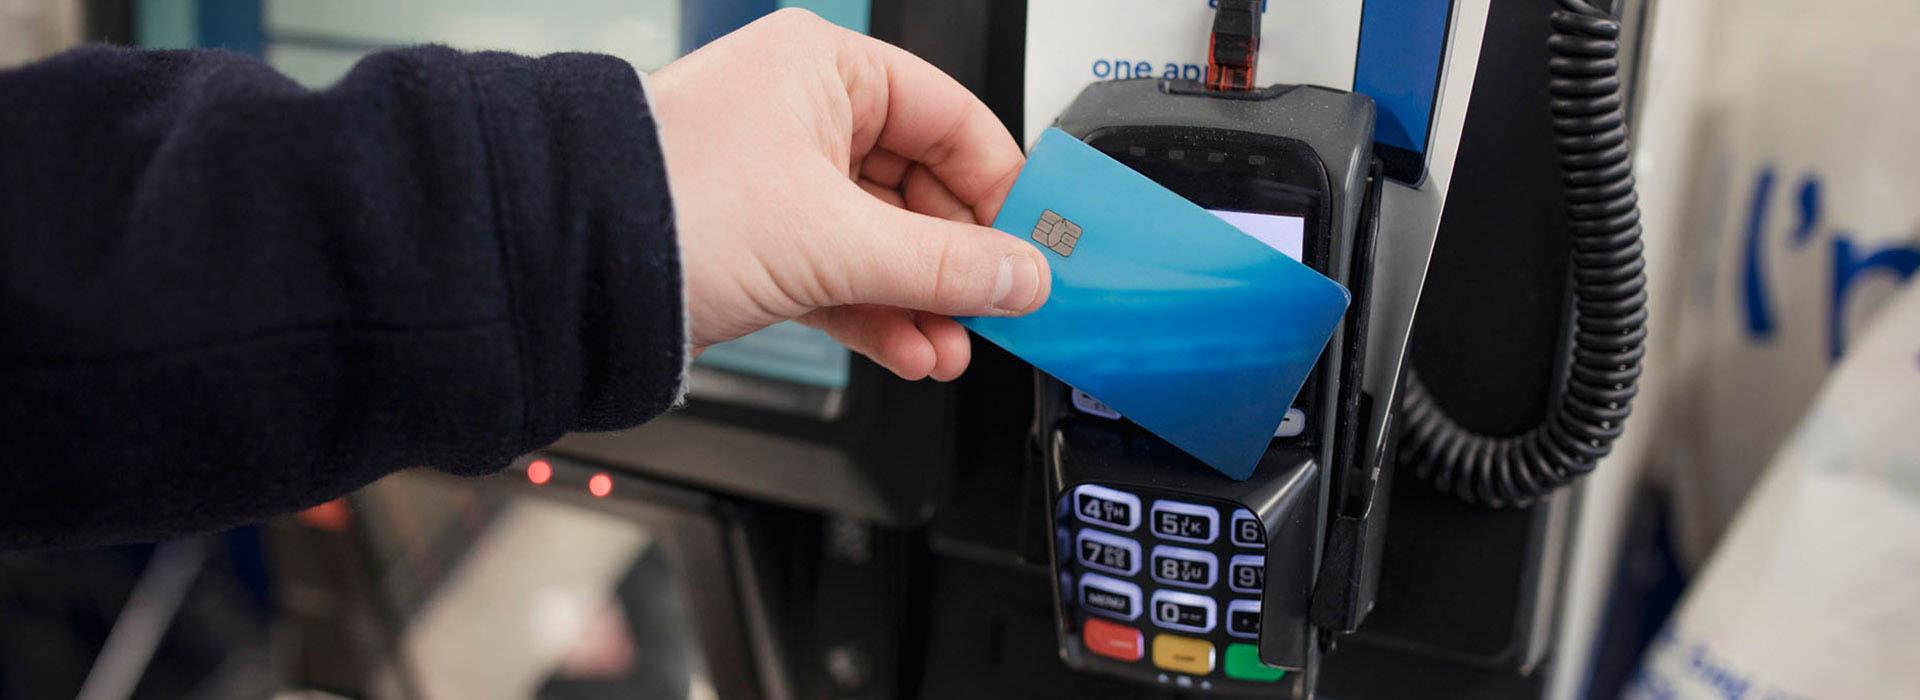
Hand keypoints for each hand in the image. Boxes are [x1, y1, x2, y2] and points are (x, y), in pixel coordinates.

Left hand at [647, 9, 1049, 381]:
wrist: (565, 270)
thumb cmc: (669, 207)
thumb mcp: (836, 240)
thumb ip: (946, 264)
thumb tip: (1023, 276)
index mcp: (825, 71)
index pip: (953, 120)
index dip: (1001, 187)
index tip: (1035, 243)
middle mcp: (805, 115)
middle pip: (923, 188)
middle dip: (959, 263)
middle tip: (998, 308)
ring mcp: (782, 182)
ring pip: (885, 242)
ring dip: (924, 302)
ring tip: (952, 348)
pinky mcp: (762, 244)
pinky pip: (846, 276)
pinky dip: (881, 316)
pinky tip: (913, 351)